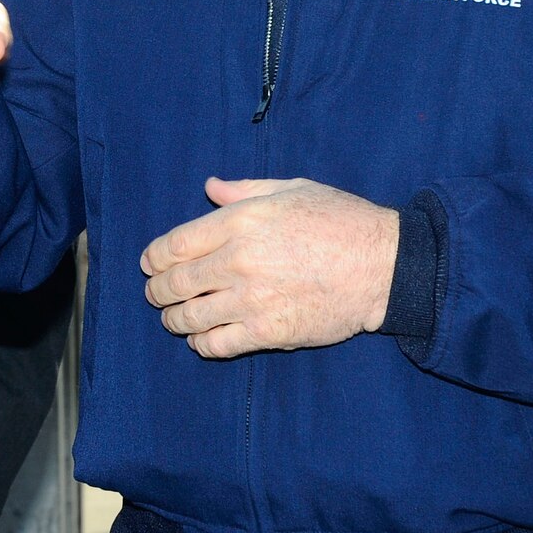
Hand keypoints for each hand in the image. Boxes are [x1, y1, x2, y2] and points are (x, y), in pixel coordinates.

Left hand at [140, 178, 398, 358]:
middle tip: (157, 295)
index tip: (150, 264)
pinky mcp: (267, 332)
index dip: (154, 258)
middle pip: (175, 283)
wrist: (381, 265)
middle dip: (158, 292)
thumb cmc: (339, 220)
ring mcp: (251, 299)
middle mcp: (238, 261)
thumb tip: (210, 188)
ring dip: (174, 320)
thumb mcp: (292, 189)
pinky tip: (203, 339)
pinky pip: (216, 345)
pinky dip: (201, 344)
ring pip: (189, 318)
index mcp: (240, 221)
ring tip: (175, 319)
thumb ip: (244, 190)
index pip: (175, 244)